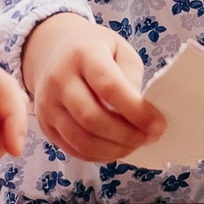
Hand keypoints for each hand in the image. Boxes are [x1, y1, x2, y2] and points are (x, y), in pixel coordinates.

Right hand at [20, 12, 164, 163]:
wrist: (51, 49)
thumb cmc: (93, 49)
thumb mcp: (120, 50)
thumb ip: (131, 79)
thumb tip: (140, 115)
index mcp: (83, 54)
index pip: (109, 87)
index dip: (136, 111)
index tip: (158, 125)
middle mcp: (59, 79)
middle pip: (93, 119)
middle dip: (127, 135)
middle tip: (149, 138)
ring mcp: (48, 104)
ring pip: (81, 140)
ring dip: (114, 150)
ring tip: (134, 144)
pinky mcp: (45, 123)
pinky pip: (73, 148)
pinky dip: (98, 155)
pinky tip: (115, 148)